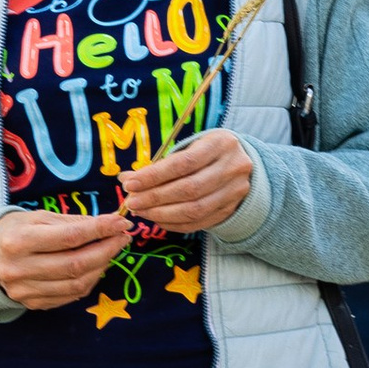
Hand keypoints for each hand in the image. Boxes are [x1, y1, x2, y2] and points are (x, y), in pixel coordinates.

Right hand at [0, 206, 129, 311]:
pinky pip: (71, 296)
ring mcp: (25, 290)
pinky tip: (96, 267)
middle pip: (76, 264)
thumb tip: (111, 225)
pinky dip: (89, 281)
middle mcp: (19, 269)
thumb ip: (74, 222)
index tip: (121, 222)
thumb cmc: (17, 231)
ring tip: (111, 252)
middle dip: (106, 250)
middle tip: (122, 238)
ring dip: (102, 267)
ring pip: (77, 284)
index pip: (69, 237)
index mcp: (18, 241)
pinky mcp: (33, 304)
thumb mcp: (39, 218)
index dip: (100, 230)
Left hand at [118, 129, 253, 235]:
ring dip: (162, 214)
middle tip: (132, 202)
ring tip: (141, 211)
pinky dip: (175, 224)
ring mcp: (235, 191)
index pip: (183, 163)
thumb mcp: (189, 146)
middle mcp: (233, 167)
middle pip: (189, 189)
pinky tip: (158, 219)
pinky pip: (199, 222)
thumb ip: (161, 163)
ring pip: (194, 210)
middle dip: (155, 197)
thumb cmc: (206, 151)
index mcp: (220, 144)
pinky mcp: (231, 209)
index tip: (130, 184)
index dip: (154, 176)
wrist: (241, 162)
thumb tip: (127, 179)